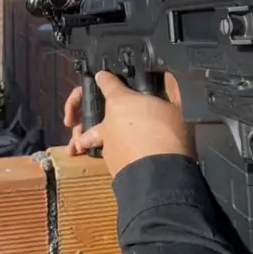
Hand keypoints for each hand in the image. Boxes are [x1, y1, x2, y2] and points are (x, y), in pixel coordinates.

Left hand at [63, 70, 193, 176]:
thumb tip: (173, 83)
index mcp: (121, 101)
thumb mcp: (178, 109)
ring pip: (92, 140)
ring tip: (85, 145)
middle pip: (89, 116)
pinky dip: (114, 156)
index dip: (103, 78)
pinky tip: (126, 159)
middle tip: (74, 120)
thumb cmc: (169, 137)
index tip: (101, 77)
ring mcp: (106, 146)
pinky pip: (109, 157)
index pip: (106, 82)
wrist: (160, 176)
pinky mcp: (111, 166)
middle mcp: (108, 122)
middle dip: (78, 114)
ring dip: (89, 141)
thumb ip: (172, 94)